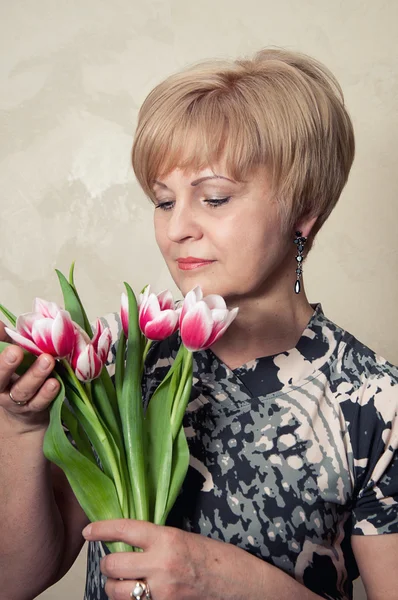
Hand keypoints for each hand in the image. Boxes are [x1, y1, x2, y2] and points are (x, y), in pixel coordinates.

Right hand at [0, 321, 59, 431]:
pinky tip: (55, 383)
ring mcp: (17, 401)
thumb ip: (4, 339)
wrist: (23, 413)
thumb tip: (0, 323)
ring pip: (23, 390)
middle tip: (15, 352)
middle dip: (6, 365)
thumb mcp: (8, 356)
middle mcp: (1, 389)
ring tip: (47, 361)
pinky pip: (39, 403)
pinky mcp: (34, 410)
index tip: (8, 345)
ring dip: (35, 375)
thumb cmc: (16, 375)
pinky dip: (47, 393)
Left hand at [83, 519, 264, 599]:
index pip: (124, 529)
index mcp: (167, 538)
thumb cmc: (215, 556)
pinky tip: (138, 592)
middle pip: (113, 564)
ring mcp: (161, 590)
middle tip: (112, 560)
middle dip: (108, 563)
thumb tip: (130, 540)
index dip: (101, 529)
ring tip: (122, 580)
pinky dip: (130, 599)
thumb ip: (157, 539)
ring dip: (114, 585)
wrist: (238, 584)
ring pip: (117, 590)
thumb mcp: (184, 537)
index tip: (88, 530)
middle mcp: (160, 563)